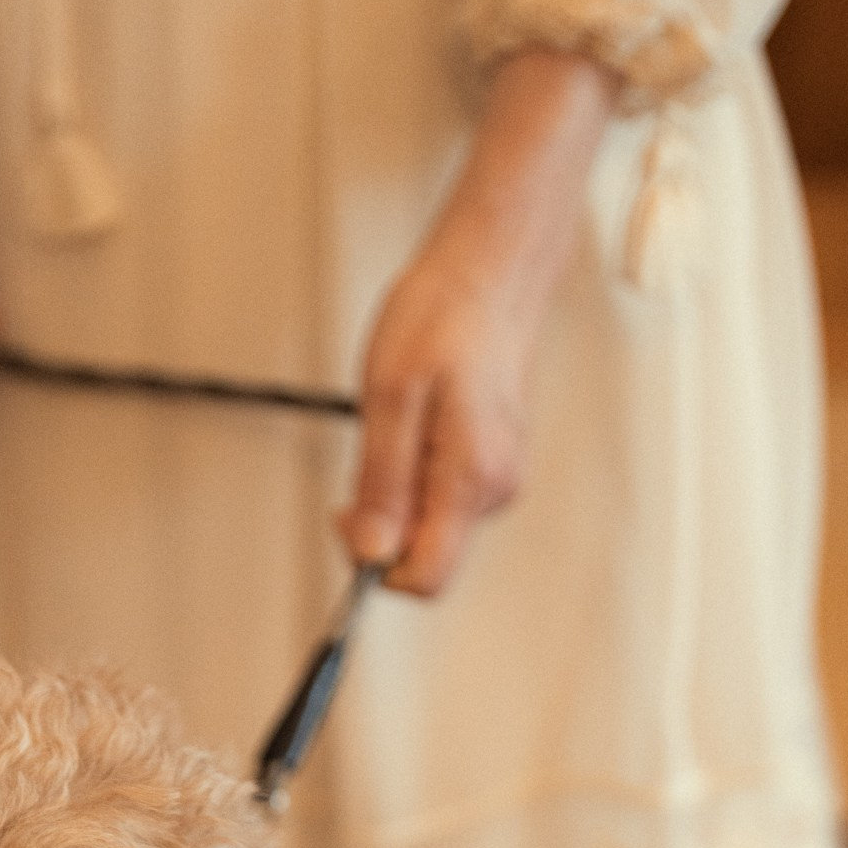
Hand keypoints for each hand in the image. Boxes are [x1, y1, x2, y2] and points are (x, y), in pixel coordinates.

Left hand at [340, 50, 617, 596]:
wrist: (491, 269)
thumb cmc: (443, 316)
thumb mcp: (390, 397)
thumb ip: (381, 484)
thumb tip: (370, 554)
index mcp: (471, 479)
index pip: (425, 578)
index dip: (375, 567)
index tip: (348, 517)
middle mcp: (495, 489)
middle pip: (425, 555)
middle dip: (382, 523)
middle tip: (367, 453)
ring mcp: (499, 477)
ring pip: (429, 524)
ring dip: (396, 491)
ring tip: (399, 421)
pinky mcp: (493, 462)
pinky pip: (441, 495)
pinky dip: (414, 471)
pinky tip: (416, 420)